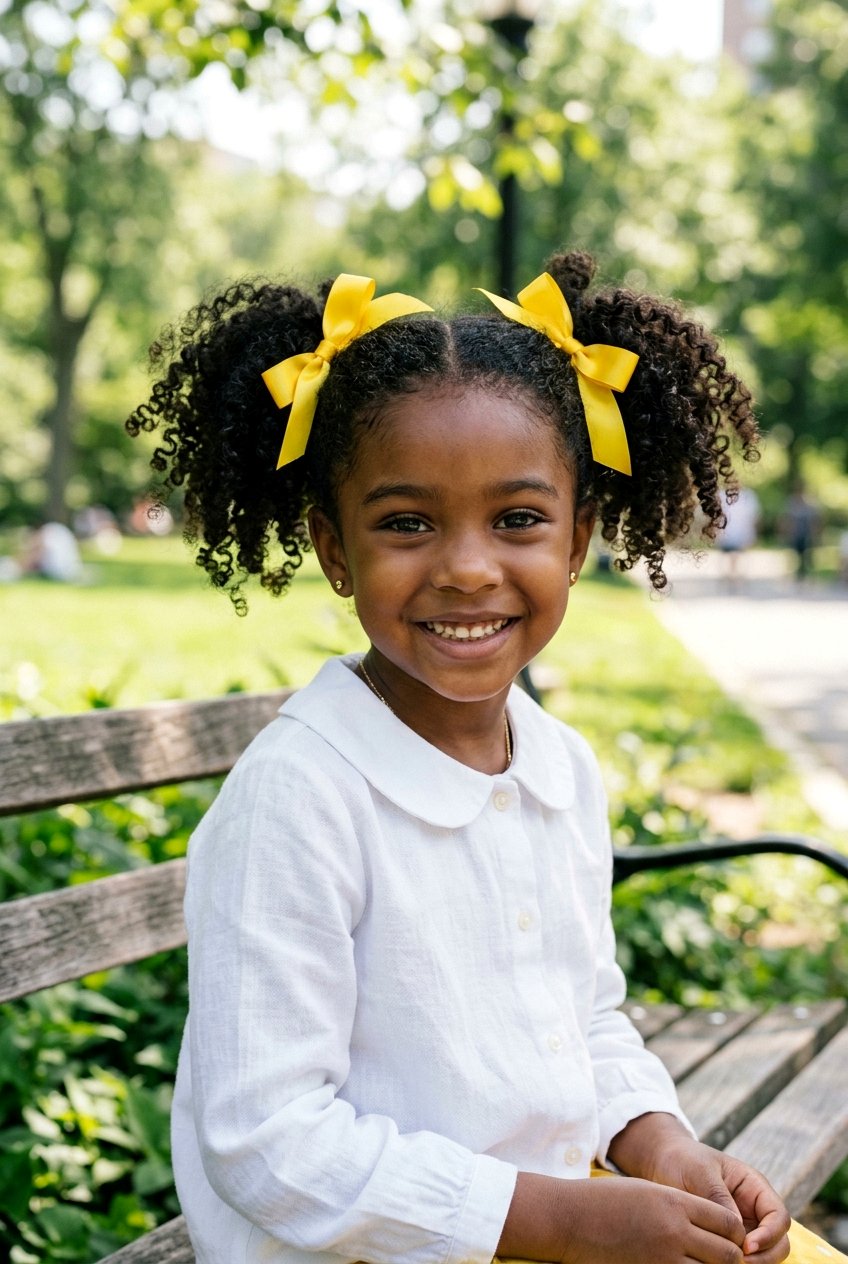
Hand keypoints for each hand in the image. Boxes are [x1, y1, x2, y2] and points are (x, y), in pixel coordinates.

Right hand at [553, 1174, 746, 1263]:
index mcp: (676, 1203)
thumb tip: (711, 1226)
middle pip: (728, 1254)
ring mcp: (663, 1258)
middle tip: (723, 1259)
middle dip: (731, 1258)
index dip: (736, 1233)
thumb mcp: (649, 1191)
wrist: (569, 1219)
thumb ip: (682, 1207)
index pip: (728, 1223)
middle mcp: (675, 1231)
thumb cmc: (606, 1200)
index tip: (731, 1238)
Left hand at [641, 1137, 789, 1263]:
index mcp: (755, 1188)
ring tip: (725, 1263)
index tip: (746, 1247)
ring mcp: (744, 1227)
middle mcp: (755, 1210)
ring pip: (764, 1256)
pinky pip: (741, 1258)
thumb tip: (738, 1231)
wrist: (663, 1164)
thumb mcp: (700, 1171)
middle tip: (737, 1262)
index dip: (769, 1235)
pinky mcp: (728, 1240)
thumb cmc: (684, 1160)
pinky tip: (715, 1262)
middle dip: (765, 1257)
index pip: (779, 1217)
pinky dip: (734, 1263)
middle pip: (779, 1243)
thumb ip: (719, 1196)